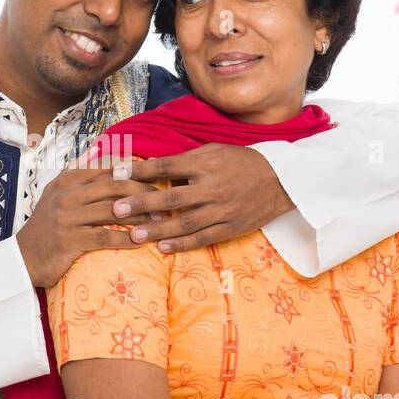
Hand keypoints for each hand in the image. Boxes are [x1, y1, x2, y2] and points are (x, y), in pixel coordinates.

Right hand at [16, 165, 159, 288]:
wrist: (22, 259)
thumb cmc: (48, 229)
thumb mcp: (59, 198)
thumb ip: (82, 182)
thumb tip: (113, 166)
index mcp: (67, 180)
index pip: (107, 169)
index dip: (135, 172)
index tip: (156, 177)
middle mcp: (66, 194)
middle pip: (114, 186)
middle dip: (143, 191)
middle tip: (164, 200)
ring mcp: (66, 216)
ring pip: (113, 210)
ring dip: (140, 216)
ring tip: (159, 221)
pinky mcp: (69, 239)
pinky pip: (105, 236)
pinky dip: (126, 238)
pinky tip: (141, 241)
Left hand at [111, 144, 295, 253]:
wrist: (281, 182)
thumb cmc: (241, 162)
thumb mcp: (214, 151)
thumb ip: (186, 161)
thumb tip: (153, 169)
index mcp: (207, 163)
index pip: (168, 166)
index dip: (141, 170)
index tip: (117, 173)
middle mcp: (213, 187)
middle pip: (172, 196)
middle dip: (142, 203)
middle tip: (117, 209)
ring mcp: (223, 210)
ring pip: (185, 222)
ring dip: (158, 229)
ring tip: (134, 235)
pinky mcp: (231, 227)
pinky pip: (203, 238)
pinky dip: (182, 244)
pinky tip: (163, 247)